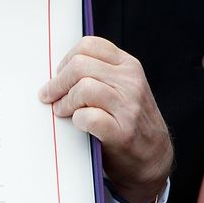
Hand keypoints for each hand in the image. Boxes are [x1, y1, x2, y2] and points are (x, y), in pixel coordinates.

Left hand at [38, 36, 172, 202]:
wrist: (154, 156)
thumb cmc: (129, 119)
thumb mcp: (122, 86)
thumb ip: (99, 73)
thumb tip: (58, 70)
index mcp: (128, 66)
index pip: (89, 45)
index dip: (67, 59)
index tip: (59, 74)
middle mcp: (131, 82)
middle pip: (80, 65)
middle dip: (58, 82)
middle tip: (49, 95)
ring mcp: (129, 107)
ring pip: (83, 88)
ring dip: (64, 102)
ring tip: (61, 110)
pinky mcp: (122, 132)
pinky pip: (88, 117)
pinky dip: (77, 120)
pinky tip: (78, 124)